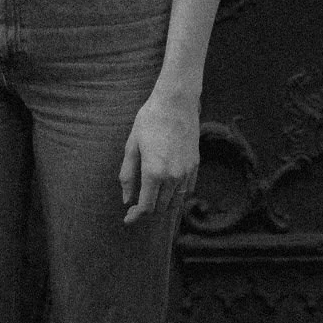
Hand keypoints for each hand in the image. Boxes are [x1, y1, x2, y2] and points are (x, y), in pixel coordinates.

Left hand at [118, 91, 198, 224]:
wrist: (176, 102)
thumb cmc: (149, 120)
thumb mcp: (132, 145)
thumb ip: (128, 174)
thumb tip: (127, 199)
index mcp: (154, 172)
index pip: (146, 207)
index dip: (136, 216)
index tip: (128, 219)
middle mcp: (173, 177)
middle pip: (161, 208)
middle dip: (148, 210)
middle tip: (136, 204)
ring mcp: (186, 172)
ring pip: (175, 202)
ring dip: (162, 204)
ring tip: (151, 198)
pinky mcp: (195, 166)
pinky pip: (187, 190)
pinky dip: (176, 195)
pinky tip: (167, 189)